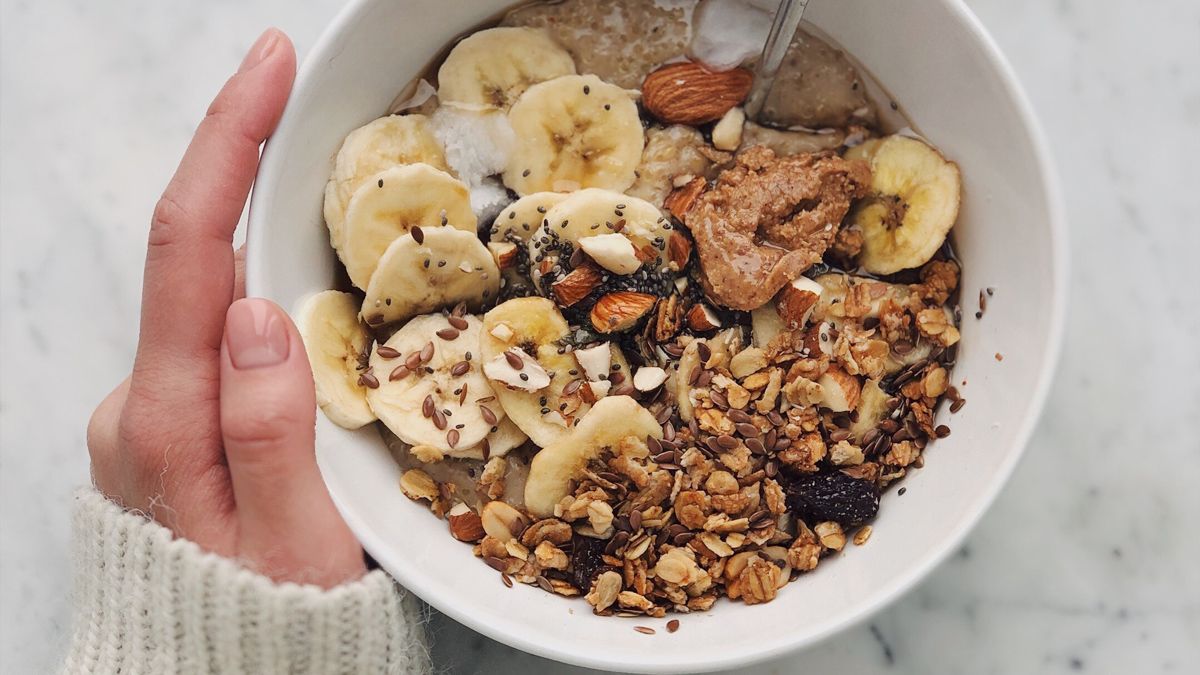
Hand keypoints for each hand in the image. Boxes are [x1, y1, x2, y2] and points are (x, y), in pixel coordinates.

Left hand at [86, 29, 364, 587]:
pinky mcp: (178, 426)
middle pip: (196, 260)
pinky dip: (266, 312)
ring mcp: (155, 416)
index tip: (268, 66)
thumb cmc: (274, 635)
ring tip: (345, 245)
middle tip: (312, 117)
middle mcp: (144, 407)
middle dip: (249, 178)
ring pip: (215, 305)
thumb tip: (257, 313)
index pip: (187, 250)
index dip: (226, 143)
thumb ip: (271, 435)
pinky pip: (223, 343)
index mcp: (168, 424)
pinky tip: (313, 325)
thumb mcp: (299, 551)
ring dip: (271, 256)